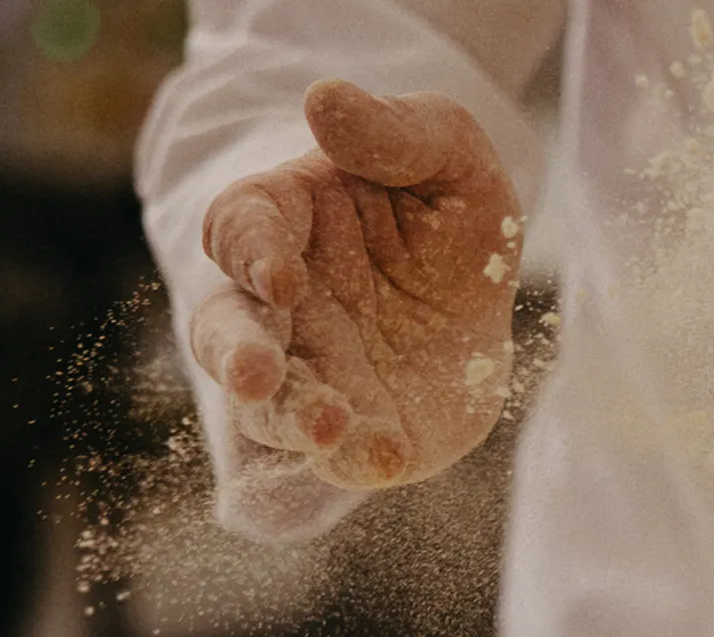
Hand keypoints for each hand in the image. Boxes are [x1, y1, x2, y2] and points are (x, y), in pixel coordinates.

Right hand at [191, 80, 521, 491]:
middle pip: (228, 330)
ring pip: (269, 404)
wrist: (484, 283)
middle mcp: (280, 305)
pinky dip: (352, 459)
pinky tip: (384, 456)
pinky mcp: (357, 427)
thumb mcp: (445, 149)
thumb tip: (323, 101)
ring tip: (323, 427)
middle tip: (255, 375)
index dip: (252, 252)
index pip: (240, 228)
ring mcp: (311, 370)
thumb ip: (391, 130)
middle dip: (238, 354)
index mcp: (283, 220)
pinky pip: (340, 453)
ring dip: (287, 418)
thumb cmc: (444, 200)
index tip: (284, 276)